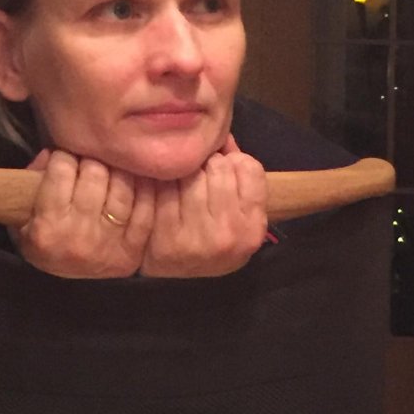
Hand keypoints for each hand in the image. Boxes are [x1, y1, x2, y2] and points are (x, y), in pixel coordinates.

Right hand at [11, 149, 153, 277]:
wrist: (70, 296)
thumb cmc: (44, 247)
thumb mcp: (21, 221)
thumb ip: (31, 183)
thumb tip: (51, 152)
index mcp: (48, 227)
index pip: (62, 169)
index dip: (63, 157)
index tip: (64, 160)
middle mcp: (79, 234)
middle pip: (94, 173)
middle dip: (90, 161)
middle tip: (89, 164)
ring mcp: (110, 242)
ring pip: (122, 185)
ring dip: (117, 171)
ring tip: (110, 172)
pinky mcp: (134, 248)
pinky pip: (145, 207)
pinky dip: (142, 189)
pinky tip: (135, 182)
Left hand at [140, 136, 267, 277]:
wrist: (176, 280)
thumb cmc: (212, 233)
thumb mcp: (241, 210)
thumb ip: (240, 170)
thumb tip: (222, 134)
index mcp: (253, 228)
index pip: (248, 167)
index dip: (235, 163)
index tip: (225, 175)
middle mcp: (228, 235)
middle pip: (219, 166)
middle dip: (208, 167)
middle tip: (200, 182)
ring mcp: (194, 238)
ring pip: (191, 172)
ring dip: (184, 172)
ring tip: (181, 188)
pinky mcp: (162, 236)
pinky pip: (163, 185)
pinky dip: (160, 181)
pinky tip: (161, 193)